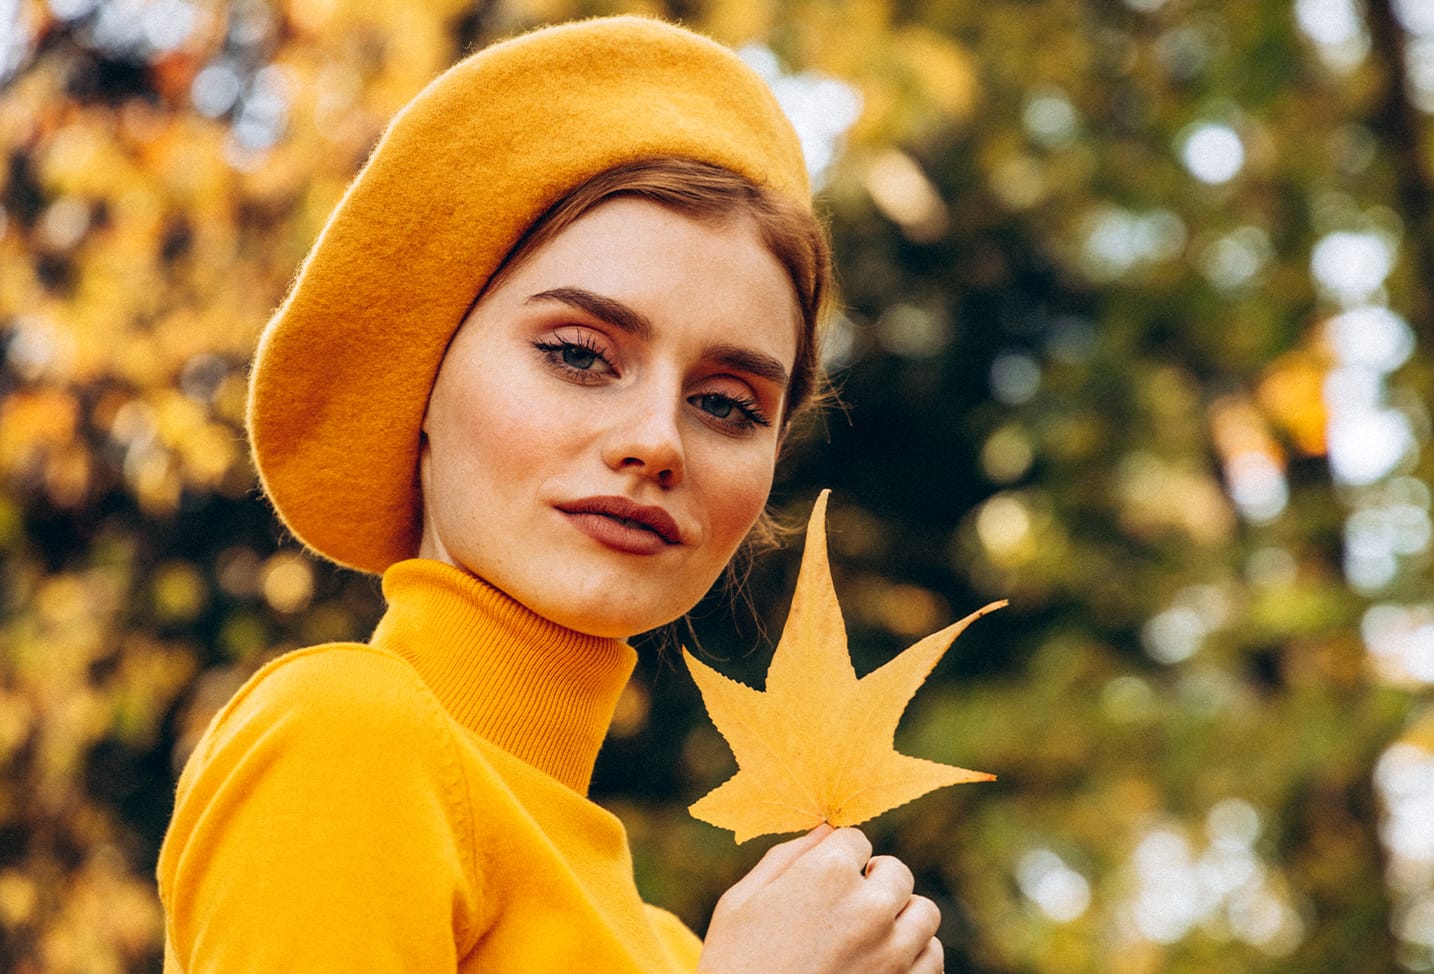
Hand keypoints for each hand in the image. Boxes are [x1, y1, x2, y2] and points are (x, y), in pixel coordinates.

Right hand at [697, 825, 943, 973]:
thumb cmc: (734, 964)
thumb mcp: (741, 901)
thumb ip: (786, 856)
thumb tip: (823, 830)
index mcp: (827, 874)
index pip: (856, 839)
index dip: (837, 858)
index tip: (823, 880)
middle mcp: (869, 907)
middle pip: (897, 872)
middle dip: (874, 882)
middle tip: (847, 906)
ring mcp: (893, 952)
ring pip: (924, 913)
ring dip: (900, 917)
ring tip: (869, 935)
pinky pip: (932, 959)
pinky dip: (914, 957)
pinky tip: (883, 964)